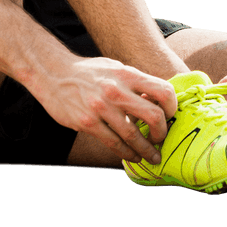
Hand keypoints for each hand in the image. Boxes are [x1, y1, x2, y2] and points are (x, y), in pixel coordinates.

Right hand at [35, 56, 177, 163]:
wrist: (54, 74)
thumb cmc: (90, 72)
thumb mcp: (116, 69)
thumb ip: (135, 83)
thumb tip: (156, 101)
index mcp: (128, 74)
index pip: (163, 90)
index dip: (172, 107)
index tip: (170, 116)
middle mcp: (117, 90)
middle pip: (153, 115)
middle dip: (162, 132)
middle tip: (162, 139)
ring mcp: (101, 107)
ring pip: (133, 135)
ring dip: (146, 150)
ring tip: (152, 156)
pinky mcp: (87, 123)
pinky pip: (113, 143)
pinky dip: (126, 153)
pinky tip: (132, 157)